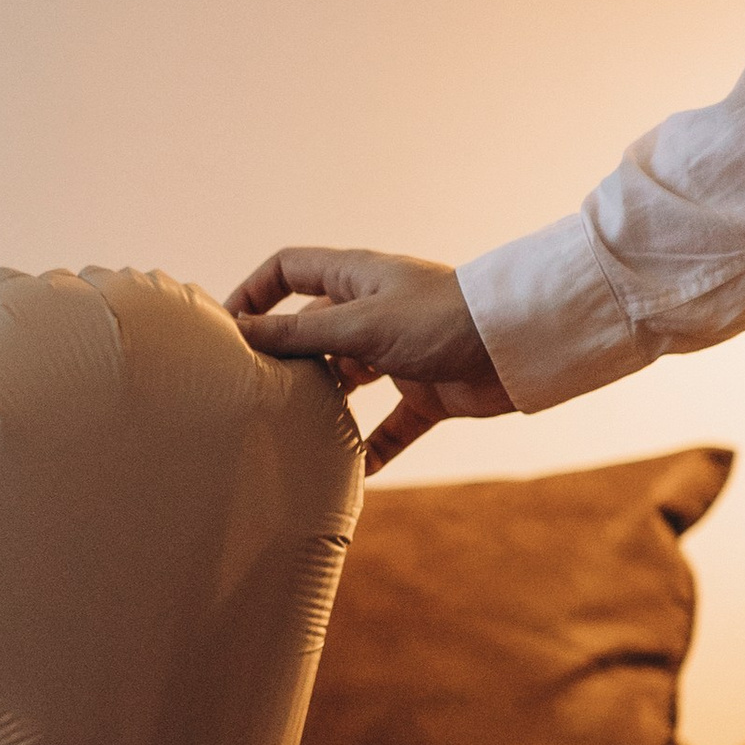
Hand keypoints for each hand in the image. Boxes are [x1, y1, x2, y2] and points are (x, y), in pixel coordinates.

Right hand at [225, 247, 516, 474]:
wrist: (518, 346)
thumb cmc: (440, 319)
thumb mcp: (358, 325)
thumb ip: (297, 332)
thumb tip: (239, 332)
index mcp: (355, 277)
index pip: (288, 270)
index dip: (253, 293)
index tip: (226, 331)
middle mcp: (372, 312)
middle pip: (310, 330)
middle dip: (283, 360)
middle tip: (251, 395)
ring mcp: (398, 352)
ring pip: (345, 379)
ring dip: (322, 405)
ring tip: (291, 432)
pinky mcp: (425, 391)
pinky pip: (389, 425)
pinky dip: (372, 447)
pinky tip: (356, 474)